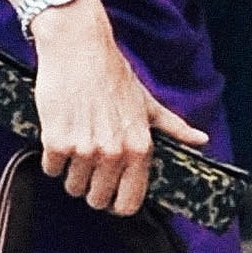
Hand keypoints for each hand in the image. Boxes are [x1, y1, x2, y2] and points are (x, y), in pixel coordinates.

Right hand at [31, 0, 208, 216]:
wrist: (78, 48)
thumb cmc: (112, 73)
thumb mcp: (147, 102)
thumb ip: (173, 126)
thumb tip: (201, 140)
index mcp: (140, 148)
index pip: (128, 203)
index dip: (116, 203)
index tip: (109, 195)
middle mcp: (114, 154)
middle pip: (96, 200)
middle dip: (90, 187)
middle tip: (88, 166)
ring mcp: (84, 150)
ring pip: (72, 186)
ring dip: (70, 172)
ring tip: (74, 146)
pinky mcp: (56, 142)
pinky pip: (51, 169)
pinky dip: (52, 157)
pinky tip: (59, 135)